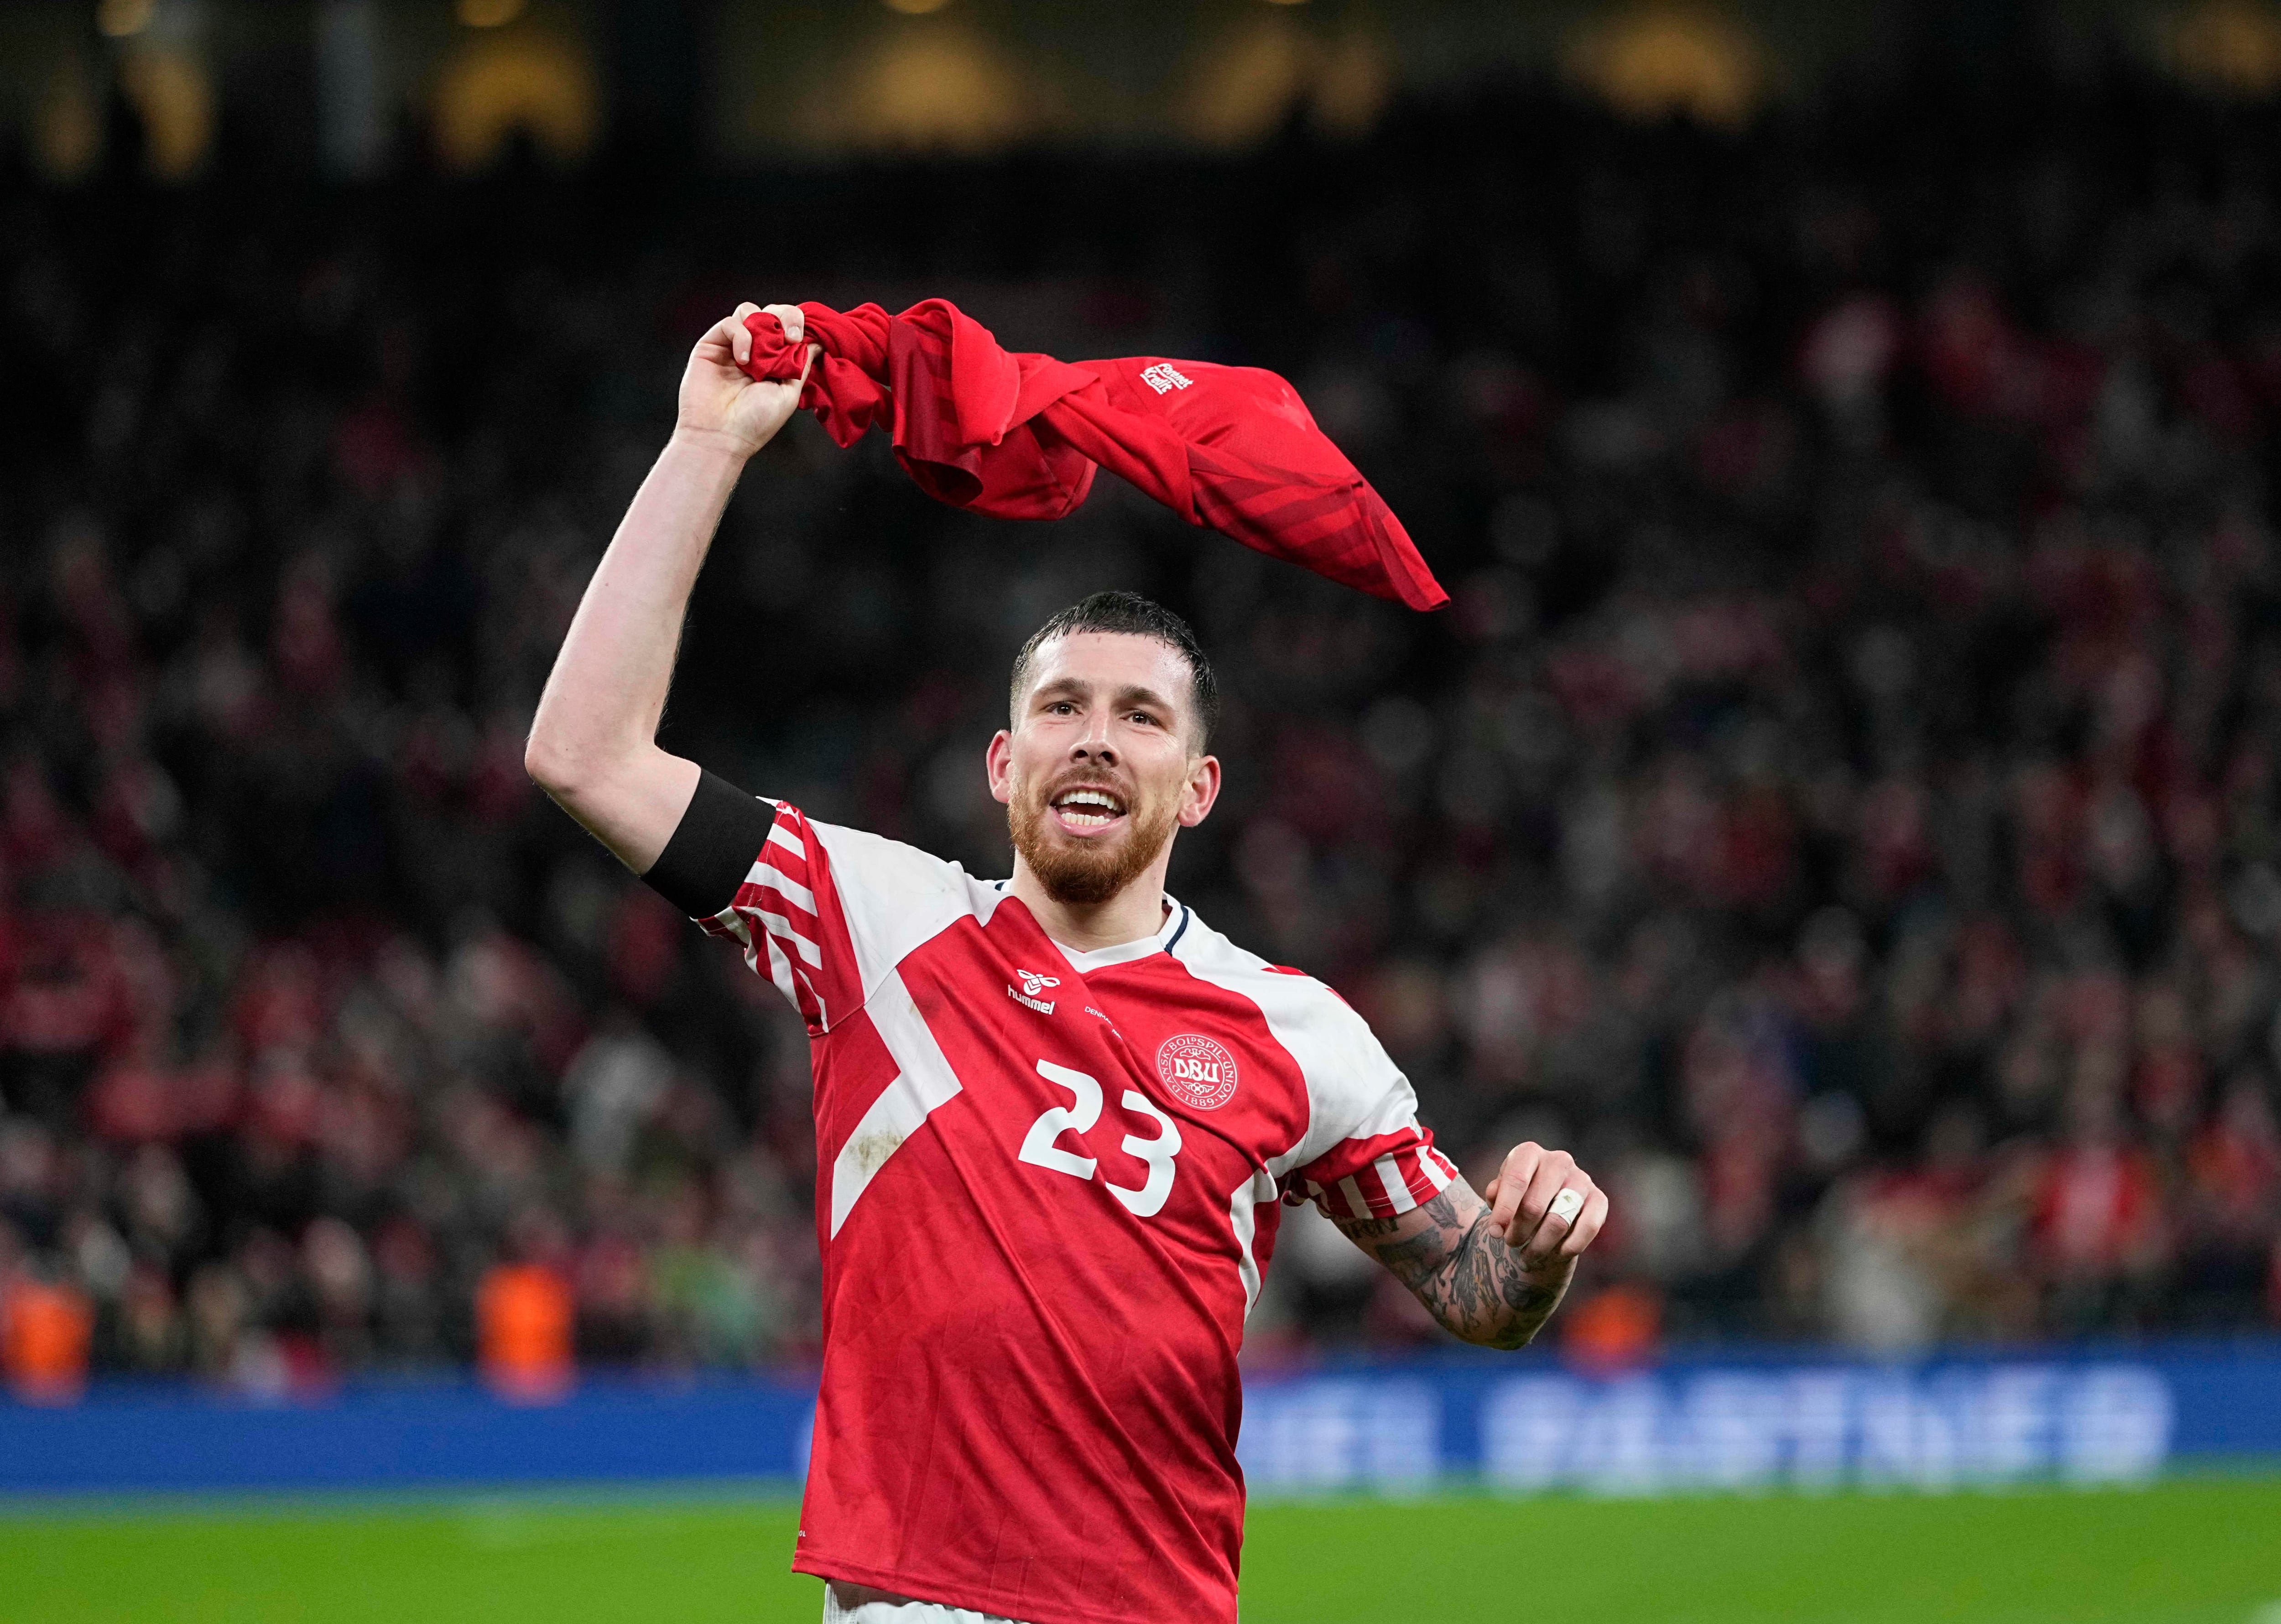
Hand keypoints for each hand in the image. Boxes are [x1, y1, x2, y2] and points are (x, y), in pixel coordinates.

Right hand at [674, 302, 815, 457]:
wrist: (721, 437)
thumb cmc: (755, 422)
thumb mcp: (788, 394)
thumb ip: (802, 365)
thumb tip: (818, 342)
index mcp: (774, 360)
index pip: (788, 326)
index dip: (797, 323)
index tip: (801, 338)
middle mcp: (754, 349)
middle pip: (771, 312)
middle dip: (785, 317)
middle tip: (791, 337)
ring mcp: (732, 346)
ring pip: (750, 311)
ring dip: (762, 325)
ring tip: (764, 353)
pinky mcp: (711, 345)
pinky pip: (730, 323)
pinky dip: (741, 336)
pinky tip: (744, 360)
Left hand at [1483, 1141, 1606, 1272]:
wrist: (1546, 1205)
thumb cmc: (1517, 1198)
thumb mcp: (1500, 1194)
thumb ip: (1495, 1193)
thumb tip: (1494, 1194)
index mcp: (1529, 1153)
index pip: (1516, 1180)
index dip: (1504, 1210)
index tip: (1495, 1233)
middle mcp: (1558, 1161)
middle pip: (1534, 1206)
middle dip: (1518, 1232)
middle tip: (1510, 1243)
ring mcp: (1581, 1179)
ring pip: (1558, 1222)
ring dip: (1539, 1246)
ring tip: (1527, 1256)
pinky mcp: (1599, 1199)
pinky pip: (1588, 1228)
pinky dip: (1568, 1248)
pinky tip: (1554, 1256)